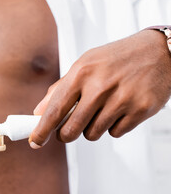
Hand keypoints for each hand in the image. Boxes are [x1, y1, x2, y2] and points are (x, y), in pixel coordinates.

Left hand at [29, 30, 170, 146]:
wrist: (159, 51)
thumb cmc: (117, 58)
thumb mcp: (85, 64)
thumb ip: (60, 88)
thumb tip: (39, 112)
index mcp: (81, 73)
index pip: (54, 110)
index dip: (41, 130)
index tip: (35, 142)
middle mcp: (99, 87)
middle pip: (71, 130)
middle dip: (66, 134)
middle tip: (68, 130)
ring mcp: (121, 99)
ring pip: (92, 134)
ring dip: (91, 128)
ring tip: (101, 110)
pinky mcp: (140, 111)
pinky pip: (115, 133)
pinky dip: (113, 126)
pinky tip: (119, 109)